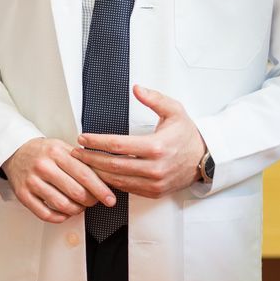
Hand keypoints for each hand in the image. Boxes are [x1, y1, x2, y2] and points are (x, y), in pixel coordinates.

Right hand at [2, 136, 114, 222]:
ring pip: (62, 205)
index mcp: (56, 152)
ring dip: (76, 210)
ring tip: (79, 206)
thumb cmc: (42, 151)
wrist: (15, 151)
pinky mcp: (23, 195)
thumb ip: (81, 161)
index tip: (110, 198)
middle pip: (75, 192)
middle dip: (90, 201)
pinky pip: (45, 214)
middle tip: (93, 201)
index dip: (100, 189)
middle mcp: (43, 166)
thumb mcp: (62, 147)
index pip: (84, 174)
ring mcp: (32, 181)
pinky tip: (65, 213)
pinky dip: (59, 217)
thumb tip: (104, 178)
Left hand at [72, 86, 204, 198]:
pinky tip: (100, 174)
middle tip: (76, 152)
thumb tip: (136, 88)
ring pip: (117, 180)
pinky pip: (126, 189)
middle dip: (90, 158)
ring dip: (97, 172)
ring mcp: (154, 183)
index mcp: (156, 147)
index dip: (97, 142)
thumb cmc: (187, 135)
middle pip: (113, 165)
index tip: (82, 138)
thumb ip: (154, 98)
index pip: (118, 145)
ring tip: (83, 164)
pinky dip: (111, 182)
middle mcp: (155, 168)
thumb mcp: (174, 110)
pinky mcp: (154, 192)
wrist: (204, 159)